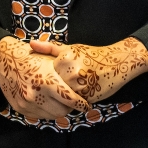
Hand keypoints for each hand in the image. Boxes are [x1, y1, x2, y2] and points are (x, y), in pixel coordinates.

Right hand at [0, 36, 90, 119]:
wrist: (3, 60)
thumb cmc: (30, 56)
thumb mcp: (49, 58)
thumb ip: (65, 69)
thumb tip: (80, 82)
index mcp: (47, 80)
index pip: (70, 99)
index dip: (80, 104)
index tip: (86, 105)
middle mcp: (36, 95)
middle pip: (62, 111)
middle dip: (70, 108)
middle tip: (73, 102)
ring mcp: (27, 103)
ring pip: (51, 116)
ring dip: (58, 110)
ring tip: (60, 102)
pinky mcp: (20, 108)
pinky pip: (39, 116)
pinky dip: (46, 111)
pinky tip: (47, 102)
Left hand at [29, 38, 147, 101]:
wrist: (117, 62)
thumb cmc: (92, 55)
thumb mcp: (70, 49)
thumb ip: (49, 48)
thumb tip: (30, 44)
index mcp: (64, 59)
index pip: (47, 74)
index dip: (50, 77)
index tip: (56, 75)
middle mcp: (70, 72)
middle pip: (54, 86)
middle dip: (57, 87)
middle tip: (68, 82)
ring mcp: (79, 85)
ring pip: (63, 96)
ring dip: (65, 95)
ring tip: (75, 87)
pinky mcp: (87, 96)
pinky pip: (74, 103)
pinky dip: (75, 100)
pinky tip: (80, 93)